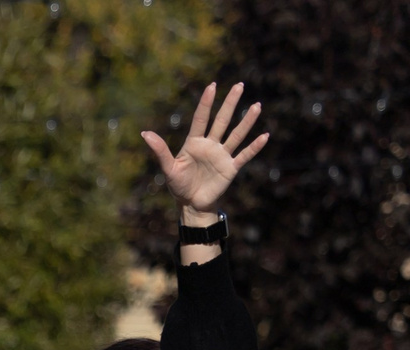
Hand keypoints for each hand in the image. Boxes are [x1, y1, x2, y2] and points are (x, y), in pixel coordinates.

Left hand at [142, 81, 265, 217]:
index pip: (201, 119)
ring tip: (256, 106)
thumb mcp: (168, 168)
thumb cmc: (178, 185)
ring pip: (236, 135)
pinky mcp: (230, 168)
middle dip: (230, 103)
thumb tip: (144, 134)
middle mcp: (210, 145)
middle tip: (239, 85)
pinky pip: (244, 155)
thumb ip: (160, 151)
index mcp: (194, 143)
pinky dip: (254, 147)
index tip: (212, 86)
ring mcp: (222, 155)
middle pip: (222, 121)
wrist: (191, 204)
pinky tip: (265, 136)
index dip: (206, 103)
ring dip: (246, 122)